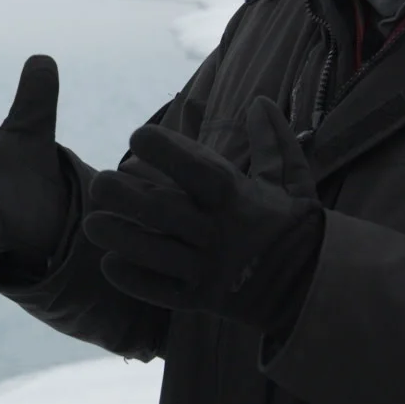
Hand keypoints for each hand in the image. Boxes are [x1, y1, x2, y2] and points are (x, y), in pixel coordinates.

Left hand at [83, 97, 324, 330]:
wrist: (313, 292)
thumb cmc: (296, 229)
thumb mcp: (293, 182)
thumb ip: (274, 142)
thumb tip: (260, 101)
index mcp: (240, 201)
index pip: (200, 172)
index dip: (167, 152)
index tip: (138, 136)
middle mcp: (220, 235)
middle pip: (164, 213)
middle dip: (125, 197)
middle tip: (99, 182)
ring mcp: (208, 271)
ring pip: (154, 254)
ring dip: (119, 237)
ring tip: (91, 222)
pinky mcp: (200, 302)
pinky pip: (159, 292)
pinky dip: (132, 279)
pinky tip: (109, 262)